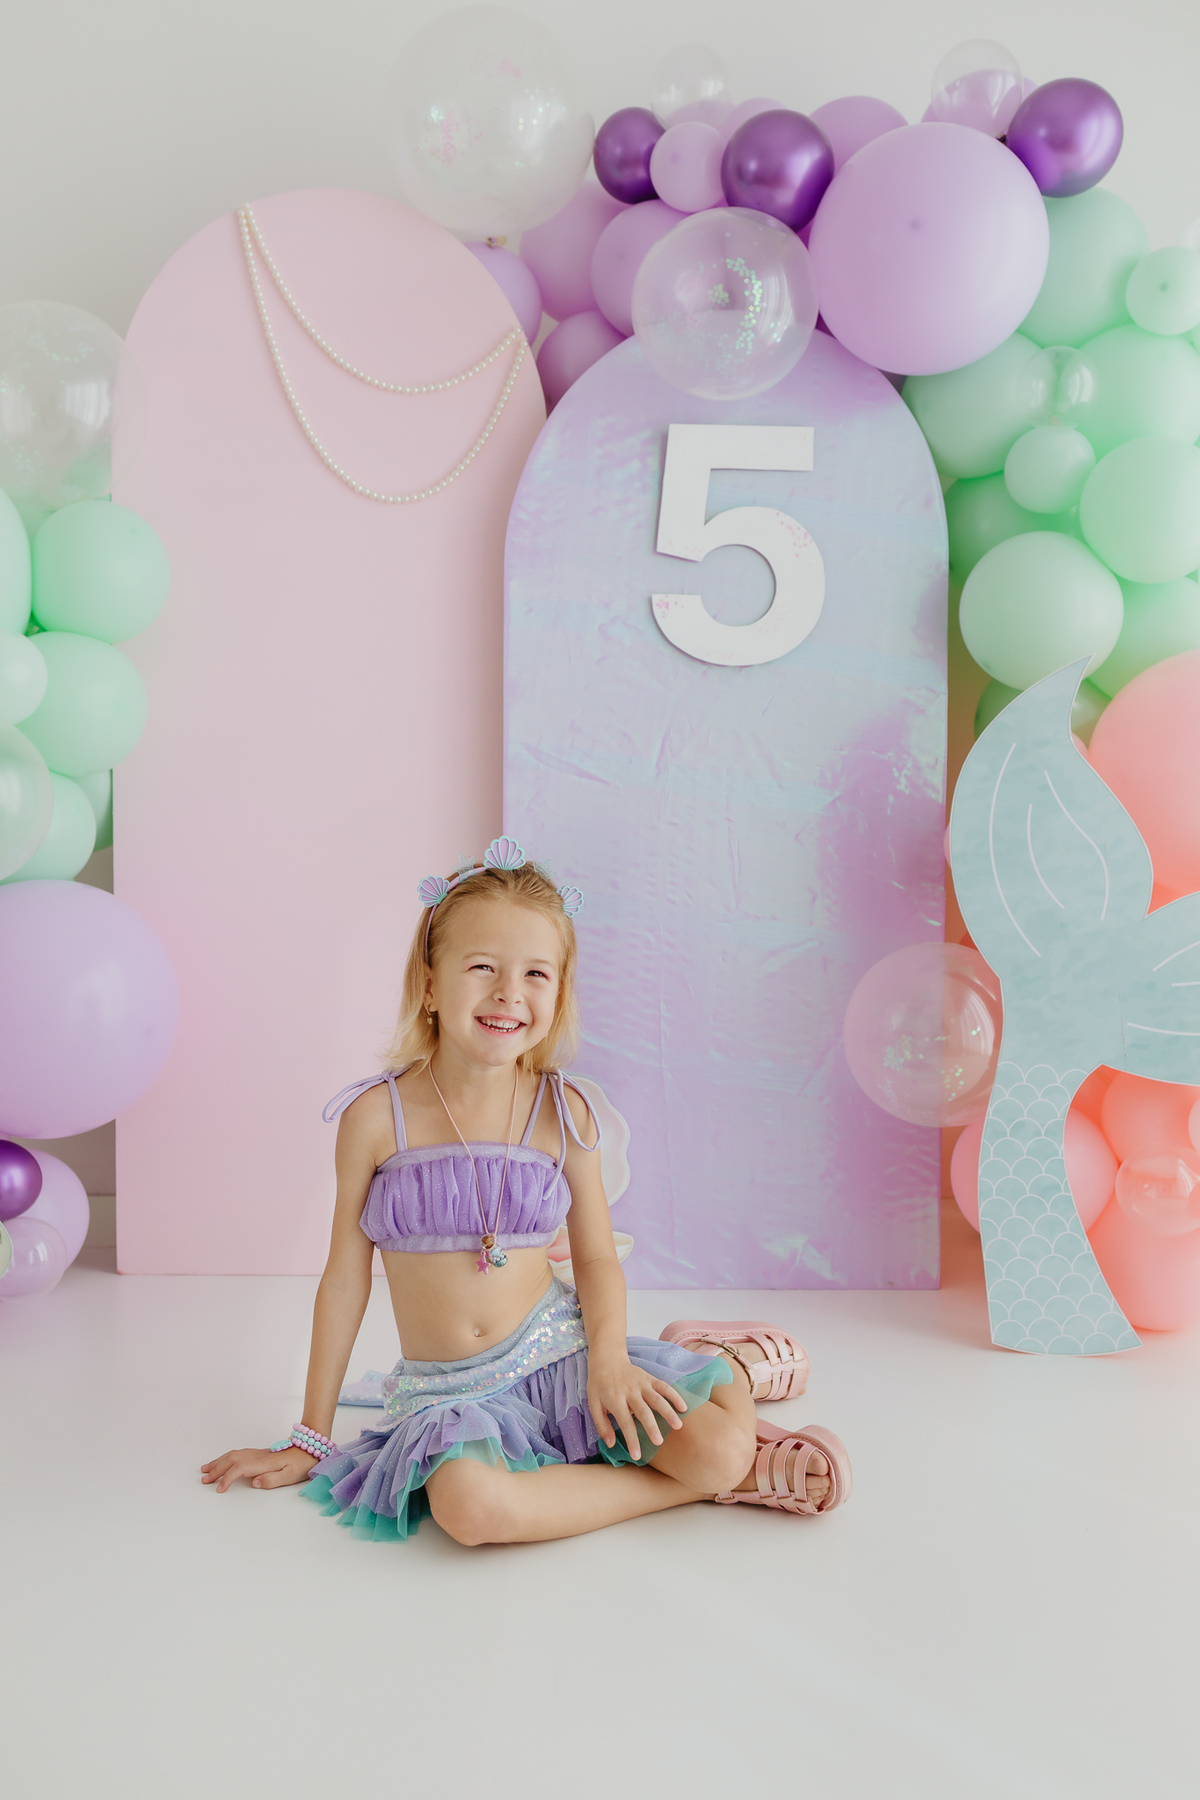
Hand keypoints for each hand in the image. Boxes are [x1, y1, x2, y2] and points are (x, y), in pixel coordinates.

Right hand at [200, 1445, 316, 1492]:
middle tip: (203, 1480)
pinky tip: (222, 1461)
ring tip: (205, 1469)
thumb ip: (272, 1480)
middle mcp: (257, 1456)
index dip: (227, 1478)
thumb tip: (254, 1483)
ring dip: (218, 1462)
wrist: (311, 1447)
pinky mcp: (259, 1453)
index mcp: (264, 1463)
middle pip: (232, 1460)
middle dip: (216, 1469)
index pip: (239, 1469)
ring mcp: (257, 1453)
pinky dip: (226, 1457)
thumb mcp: (291, 1476)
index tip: (219, 1489)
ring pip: (233, 1455)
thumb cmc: (302, 1463)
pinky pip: (238, 1453)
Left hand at [586, 1354, 687, 1460]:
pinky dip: (674, 1396)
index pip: (625, 1423)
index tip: (637, 1456)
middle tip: (659, 1442)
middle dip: (651, 1427)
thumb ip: (601, 1425)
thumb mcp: (593, 1404)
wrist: (606, 1359)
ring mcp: (641, 1383)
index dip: (631, 1440)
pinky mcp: (649, 1378)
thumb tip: (611, 1445)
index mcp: (615, 1399)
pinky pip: (663, 1386)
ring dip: (668, 1412)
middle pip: (643, 1411)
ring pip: (657, 1398)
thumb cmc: (599, 1385)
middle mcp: (630, 1391)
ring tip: (678, 1426)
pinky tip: (683, 1407)